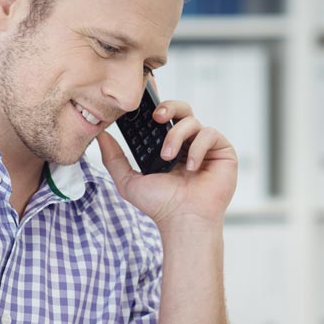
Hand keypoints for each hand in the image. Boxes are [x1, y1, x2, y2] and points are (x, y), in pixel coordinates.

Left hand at [96, 99, 236, 229]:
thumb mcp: (128, 181)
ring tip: (168, 158)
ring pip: (192, 121)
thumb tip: (100, 135)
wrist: (183, 220)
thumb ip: (113, 158)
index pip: (163, 118)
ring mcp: (206, 147)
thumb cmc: (160, 205)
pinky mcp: (223, 151)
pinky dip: (197, 147)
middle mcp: (188, 144)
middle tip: (156, 117)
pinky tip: (191, 167)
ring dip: (177, 136)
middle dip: (168, 107)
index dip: (155, 107)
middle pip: (181, 109)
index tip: (142, 103)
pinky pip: (210, 134)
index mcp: (168, 147)